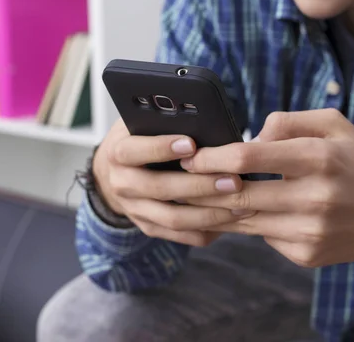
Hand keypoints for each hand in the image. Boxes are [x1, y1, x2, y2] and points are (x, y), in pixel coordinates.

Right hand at [92, 119, 252, 246]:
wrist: (112, 174)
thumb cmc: (138, 139)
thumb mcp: (141, 123)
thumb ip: (163, 121)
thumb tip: (202, 118)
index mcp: (119, 153)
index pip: (135, 151)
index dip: (162, 148)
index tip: (192, 143)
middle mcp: (123, 184)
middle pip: (160, 188)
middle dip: (199, 186)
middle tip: (233, 180)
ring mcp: (135, 210)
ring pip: (173, 218)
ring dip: (209, 214)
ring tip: (241, 204)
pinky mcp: (149, 227)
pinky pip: (180, 235)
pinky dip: (206, 230)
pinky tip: (231, 221)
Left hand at [180, 109, 353, 267]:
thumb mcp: (334, 125)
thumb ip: (288, 122)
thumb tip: (248, 137)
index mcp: (319, 159)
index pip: (249, 158)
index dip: (212, 157)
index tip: (190, 156)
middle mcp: (314, 198)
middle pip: (238, 194)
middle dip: (201, 186)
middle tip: (181, 177)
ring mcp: (309, 232)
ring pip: (243, 220)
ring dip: (214, 208)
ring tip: (193, 196)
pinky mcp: (305, 254)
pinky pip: (261, 237)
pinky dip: (246, 223)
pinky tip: (235, 213)